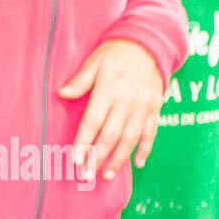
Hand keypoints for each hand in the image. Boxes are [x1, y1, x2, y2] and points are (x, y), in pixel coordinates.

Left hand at [59, 38, 165, 180]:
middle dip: (97, 158)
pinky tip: (138, 164)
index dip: (83, 143)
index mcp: (109, 90)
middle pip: (110, 135)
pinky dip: (145, 149)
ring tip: (106, 175)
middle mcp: (128, 101)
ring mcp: (144, 106)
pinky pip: (151, 132)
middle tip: (85, 175)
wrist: (150, 43)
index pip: (93, 122)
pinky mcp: (156, 107)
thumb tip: (62, 94)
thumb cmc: (116, 53)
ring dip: (119, 159)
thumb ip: (80, 81)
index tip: (74, 160)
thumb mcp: (95, 62)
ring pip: (131, 138)